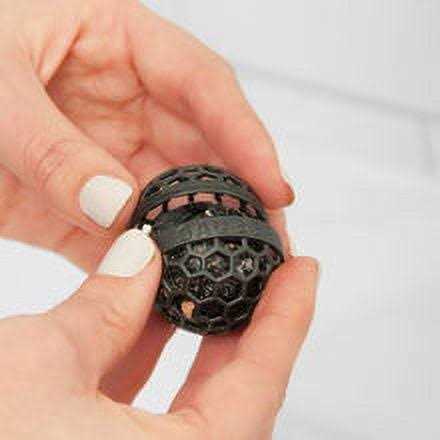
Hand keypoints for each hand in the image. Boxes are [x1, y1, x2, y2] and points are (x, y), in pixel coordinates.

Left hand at [0, 0, 293, 252]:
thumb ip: (52, 147)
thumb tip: (116, 203)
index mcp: (121, 45)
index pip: (204, 86)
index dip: (246, 135)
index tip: (275, 185)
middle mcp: (129, 102)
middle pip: (204, 150)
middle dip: (239, 197)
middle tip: (266, 242)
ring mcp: (112, 156)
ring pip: (173, 198)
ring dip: (198, 236)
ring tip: (231, 269)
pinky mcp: (87, 203)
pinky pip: (129, 233)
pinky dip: (147, 263)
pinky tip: (167, 288)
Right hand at [0, 228, 317, 438]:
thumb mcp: (38, 367)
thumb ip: (103, 309)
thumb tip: (141, 257)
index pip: (260, 385)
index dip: (288, 317)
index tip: (304, 268)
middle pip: (232, 392)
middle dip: (242, 320)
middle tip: (253, 267)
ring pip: (188, 399)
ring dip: (190, 335)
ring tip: (196, 278)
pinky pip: (144, 410)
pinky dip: (146, 359)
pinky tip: (139, 313)